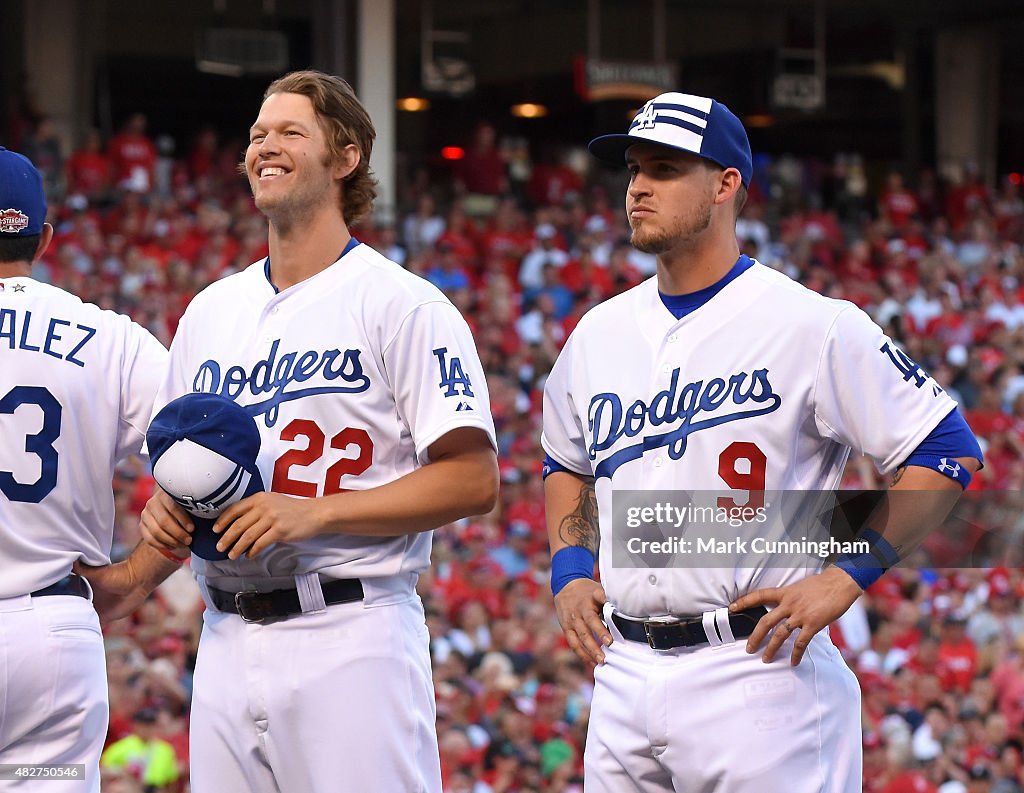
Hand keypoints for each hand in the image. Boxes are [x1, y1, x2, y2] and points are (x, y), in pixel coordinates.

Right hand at [140, 488, 192, 550]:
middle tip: (190, 540)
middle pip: (164, 521)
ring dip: (172, 541)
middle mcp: (152, 502)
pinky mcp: (141, 526)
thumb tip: (208, 512)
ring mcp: (145, 514)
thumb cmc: (188, 509)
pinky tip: (173, 546)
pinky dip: (162, 545)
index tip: (193, 529)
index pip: (173, 507)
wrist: (173, 514)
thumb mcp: (192, 505)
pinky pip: (150, 539)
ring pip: (156, 532)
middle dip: (178, 533)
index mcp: (166, 493)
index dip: (183, 519)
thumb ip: (195, 507)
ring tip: (183, 544)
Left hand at [213, 492, 322, 559]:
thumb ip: (256, 508)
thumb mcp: (272, 501)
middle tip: (220, 547)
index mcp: (259, 498)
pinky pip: (260, 543)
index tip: (215, 530)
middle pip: (239, 524)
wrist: (314, 513)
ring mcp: (272, 518)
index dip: (222, 521)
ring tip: (232, 555)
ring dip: (237, 547)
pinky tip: (249, 555)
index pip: (234, 509)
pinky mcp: (280, 530)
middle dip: (227, 538)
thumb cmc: (293, 509)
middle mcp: (264, 506)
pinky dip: (252, 551)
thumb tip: (237, 523)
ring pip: (247, 536)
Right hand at [553, 579, 610, 665]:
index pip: (596, 613)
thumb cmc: (587, 591)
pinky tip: (591, 662)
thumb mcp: (598, 590)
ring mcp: (571, 621)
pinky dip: (582, 654)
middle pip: (588, 628)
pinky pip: (573, 643)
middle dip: (598, 640)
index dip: (603, 625)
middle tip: (609, 650)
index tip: (611, 637)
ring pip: (580, 638)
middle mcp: (579, 612)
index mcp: (589, 601)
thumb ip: (609, 600)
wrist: (566, 586)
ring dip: (590, 651)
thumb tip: (625, 610)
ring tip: (601, 661)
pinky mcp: (566, 628)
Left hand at [730, 566, 862, 664]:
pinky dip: (796, 654)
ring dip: (771, 648)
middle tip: (748, 648)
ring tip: (765, 659)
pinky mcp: (813, 623)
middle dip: (755, 637)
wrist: (840, 583)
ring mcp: (800, 614)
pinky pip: (801, 642)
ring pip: (780, 634)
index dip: (744, 601)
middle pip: (766, 621)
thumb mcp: (801, 587)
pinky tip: (793, 662)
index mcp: (785, 593)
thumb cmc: (823, 584)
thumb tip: (786, 608)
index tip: (732, 607)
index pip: (759, 595)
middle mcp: (789, 604)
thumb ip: (791, 598)